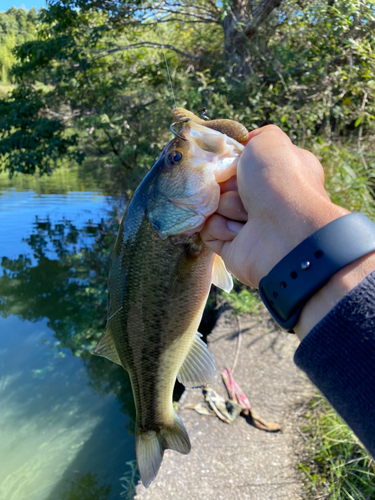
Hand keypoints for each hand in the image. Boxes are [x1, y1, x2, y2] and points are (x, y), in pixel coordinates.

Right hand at [201, 125, 347, 287]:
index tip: (235, 162)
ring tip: (247, 216)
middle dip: (227, 185)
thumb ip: (259, 135)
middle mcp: (264, 199)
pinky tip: (239, 232)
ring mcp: (248, 224)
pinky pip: (209, 230)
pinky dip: (220, 228)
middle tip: (241, 190)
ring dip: (225, 207)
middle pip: (224, 184)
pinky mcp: (233, 247)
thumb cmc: (280, 181)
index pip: (241, 163)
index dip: (234, 161)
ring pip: (214, 206)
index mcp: (277, 173)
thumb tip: (248, 141)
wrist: (284, 232)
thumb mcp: (271, 142)